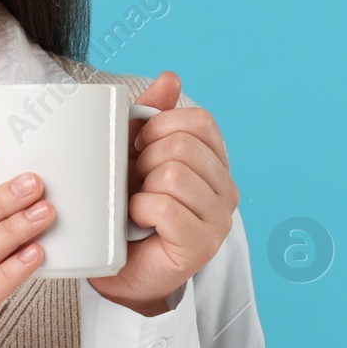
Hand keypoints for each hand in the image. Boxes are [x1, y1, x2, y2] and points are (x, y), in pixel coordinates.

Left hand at [87, 71, 237, 316]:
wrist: (119, 270)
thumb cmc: (127, 210)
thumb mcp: (135, 153)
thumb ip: (152, 114)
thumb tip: (169, 77)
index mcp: (216, 162)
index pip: (199, 121)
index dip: (159, 127)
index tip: (139, 149)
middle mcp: (227, 189)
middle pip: (183, 146)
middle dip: (145, 160)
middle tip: (136, 184)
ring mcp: (219, 219)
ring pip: (174, 174)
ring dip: (142, 188)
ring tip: (137, 204)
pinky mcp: (201, 244)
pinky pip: (165, 206)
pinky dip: (140, 210)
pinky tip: (138, 222)